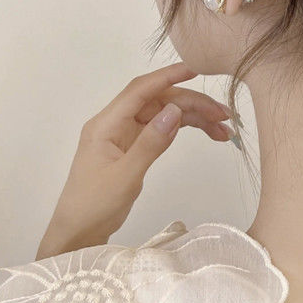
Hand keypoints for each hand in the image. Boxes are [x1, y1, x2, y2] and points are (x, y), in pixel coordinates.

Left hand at [36, 62, 235, 259]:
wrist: (77, 234)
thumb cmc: (94, 206)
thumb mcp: (125, 177)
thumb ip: (150, 143)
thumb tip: (174, 110)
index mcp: (107, 124)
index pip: (140, 90)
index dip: (168, 76)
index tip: (196, 69)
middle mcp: (117, 123)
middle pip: (160, 101)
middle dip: (193, 103)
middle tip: (224, 116)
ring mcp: (126, 135)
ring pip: (165, 114)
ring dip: (194, 118)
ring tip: (223, 130)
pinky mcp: (134, 146)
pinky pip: (163, 130)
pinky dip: (185, 130)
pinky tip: (206, 133)